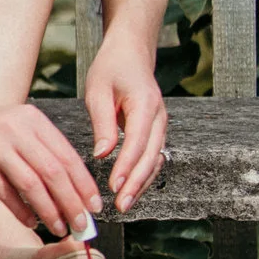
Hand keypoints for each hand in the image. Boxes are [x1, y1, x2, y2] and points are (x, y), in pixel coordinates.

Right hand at [0, 99, 103, 237]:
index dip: (84, 184)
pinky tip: (30, 222)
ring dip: (50, 210)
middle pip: (54, 172)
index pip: (68, 156)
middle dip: (72, 202)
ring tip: (60, 227)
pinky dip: (21, 210)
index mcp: (32, 119)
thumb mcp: (16, 127)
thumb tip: (72, 189)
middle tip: (82, 224)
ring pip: (32, 184)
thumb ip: (41, 150)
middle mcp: (15, 129)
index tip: (94, 206)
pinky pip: (4, 192)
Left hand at [84, 30, 168, 212]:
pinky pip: (153, 155)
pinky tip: (131, 189)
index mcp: (145, 104)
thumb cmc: (110, 68)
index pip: (137, 142)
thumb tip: (102, 155)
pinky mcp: (156, 130)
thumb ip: (102, 123)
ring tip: (125, 203)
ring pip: (155, 159)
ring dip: (142, 183)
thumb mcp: (98, 91)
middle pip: (151, 156)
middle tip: (121, 205)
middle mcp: (159, 117)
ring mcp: (161, 124)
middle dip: (136, 182)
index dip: (127, 166)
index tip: (114, 186)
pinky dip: (144, 173)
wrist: (131, 53)